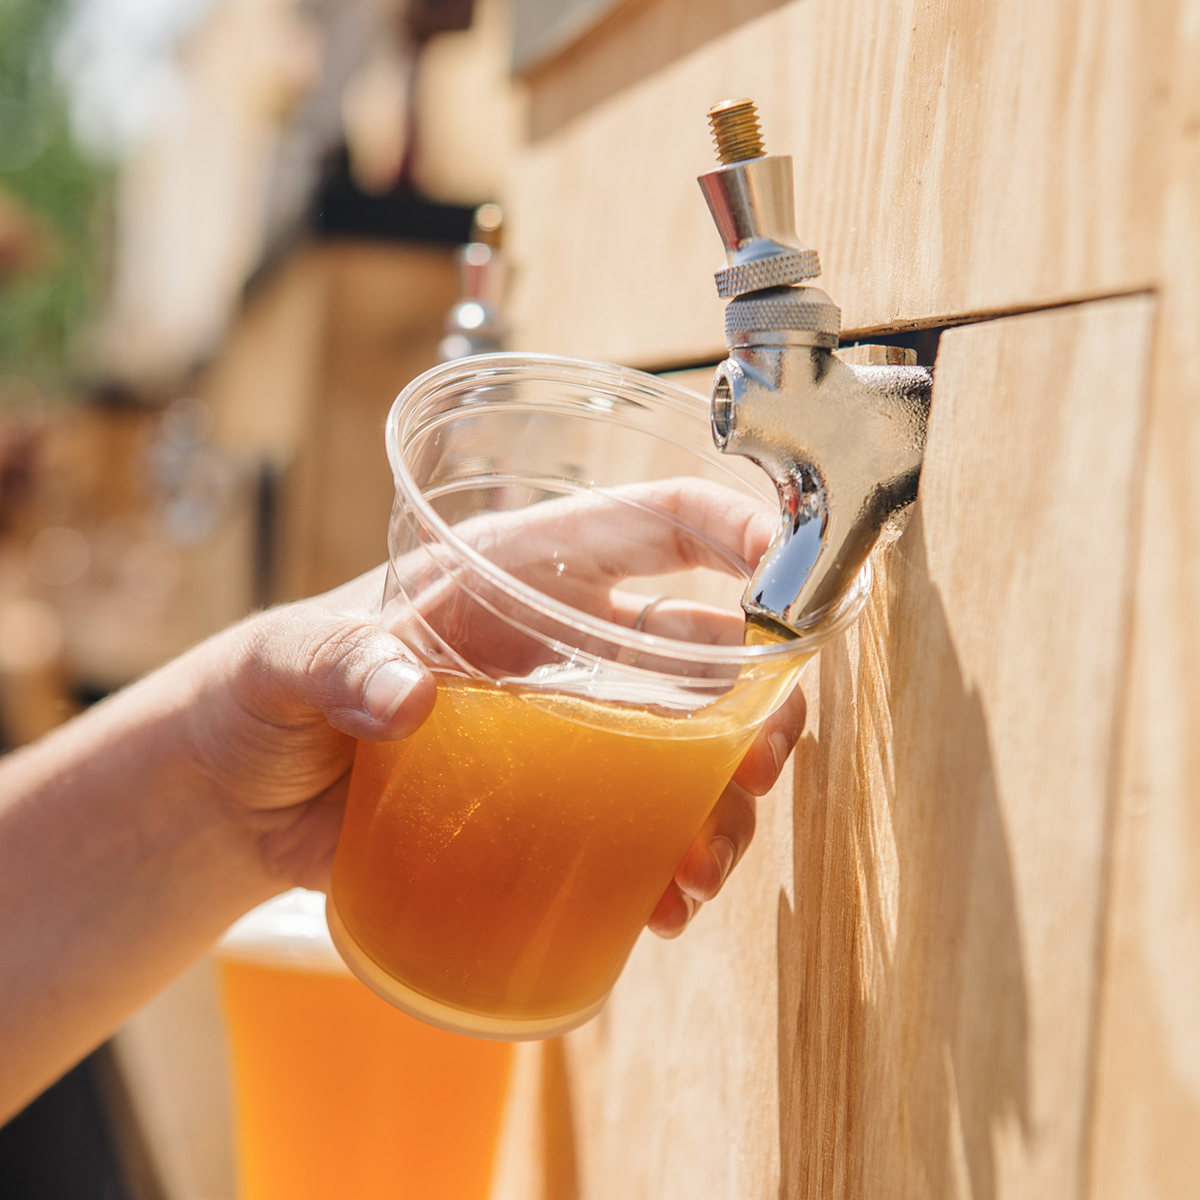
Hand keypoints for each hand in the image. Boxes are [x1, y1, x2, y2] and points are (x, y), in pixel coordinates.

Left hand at [194, 477, 801, 922]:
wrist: (246, 797)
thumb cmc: (271, 695)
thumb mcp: (287, 660)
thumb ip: (334, 662)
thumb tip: (406, 699)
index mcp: (522, 575)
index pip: (652, 527)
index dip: (730, 528)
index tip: (784, 560)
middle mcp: (567, 647)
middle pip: (706, 656)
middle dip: (758, 703)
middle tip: (754, 763)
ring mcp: (570, 734)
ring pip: (691, 754)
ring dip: (723, 804)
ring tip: (701, 865)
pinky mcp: (553, 811)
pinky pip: (639, 832)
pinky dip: (667, 866)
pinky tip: (662, 904)